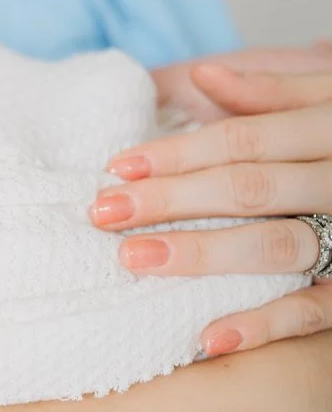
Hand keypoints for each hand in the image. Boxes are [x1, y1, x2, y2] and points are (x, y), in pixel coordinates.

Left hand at [94, 48, 331, 355]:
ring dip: (202, 254)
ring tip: (134, 258)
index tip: (117, 167)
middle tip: (103, 213)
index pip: (245, 140)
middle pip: (249, 189)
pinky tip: (208, 338)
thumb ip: (272, 93)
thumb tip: (203, 73)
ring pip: (276, 245)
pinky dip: (264, 324)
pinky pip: (315, 311)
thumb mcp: (327, 103)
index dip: (179, 152)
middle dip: (171, 200)